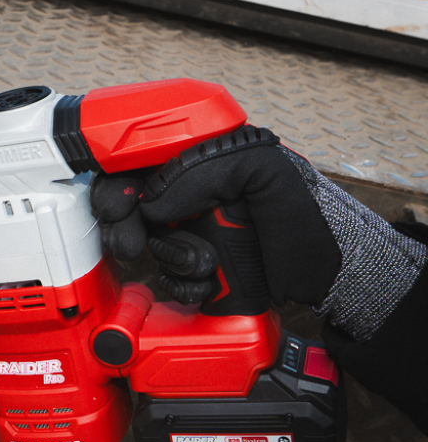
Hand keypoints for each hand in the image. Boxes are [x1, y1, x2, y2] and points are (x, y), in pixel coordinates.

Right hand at [94, 126, 426, 342]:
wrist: (327, 276)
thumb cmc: (306, 218)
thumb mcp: (264, 173)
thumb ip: (207, 170)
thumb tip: (156, 198)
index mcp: (201, 161)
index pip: (138, 157)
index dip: (115, 176)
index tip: (114, 201)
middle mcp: (188, 195)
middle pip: (128, 202)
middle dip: (124, 222)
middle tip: (127, 240)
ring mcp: (188, 233)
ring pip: (143, 242)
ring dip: (167, 256)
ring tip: (206, 262)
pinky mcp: (191, 271)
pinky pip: (163, 278)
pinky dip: (180, 284)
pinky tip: (209, 282)